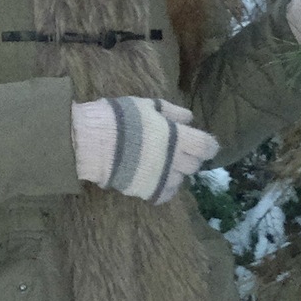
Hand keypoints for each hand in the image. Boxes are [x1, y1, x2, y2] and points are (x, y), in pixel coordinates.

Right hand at [72, 96, 219, 204]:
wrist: (92, 143)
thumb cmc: (120, 119)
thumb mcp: (146, 106)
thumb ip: (171, 111)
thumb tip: (189, 118)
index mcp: (177, 137)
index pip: (207, 147)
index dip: (208, 146)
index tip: (202, 144)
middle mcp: (174, 160)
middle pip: (195, 165)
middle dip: (189, 158)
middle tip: (177, 151)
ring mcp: (161, 178)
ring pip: (180, 180)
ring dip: (175, 172)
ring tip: (162, 164)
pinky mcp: (147, 191)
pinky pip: (165, 194)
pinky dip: (163, 187)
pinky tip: (154, 178)